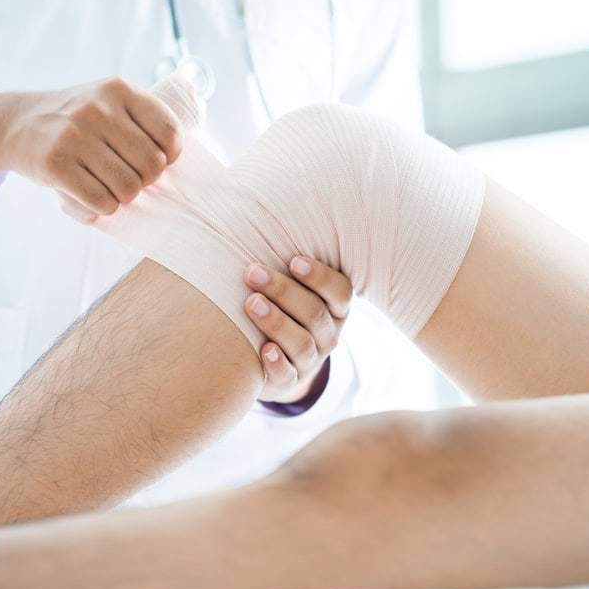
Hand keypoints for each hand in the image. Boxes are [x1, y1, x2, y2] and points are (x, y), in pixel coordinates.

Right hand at [0, 77, 183, 221]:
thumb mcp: (110, 102)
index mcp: (119, 90)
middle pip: (152, 166)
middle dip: (145, 181)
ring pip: (129, 189)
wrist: (18, 124)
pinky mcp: (56, 164)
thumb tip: (180, 160)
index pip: (170, 133)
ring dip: (124, 197)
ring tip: (109, 187)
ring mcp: (75, 135)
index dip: (171, 156)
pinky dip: (103, 208)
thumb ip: (145, 121)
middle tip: (129, 178)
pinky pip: (102, 202)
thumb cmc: (78, 121)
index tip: (157, 160)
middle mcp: (98, 108)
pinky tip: (93, 196)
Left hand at [244, 257, 352, 403]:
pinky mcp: (289, 381)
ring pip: (302, 343)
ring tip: (250, 304)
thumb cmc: (281, 308)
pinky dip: (277, 364)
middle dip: (284, 291)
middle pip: (315, 314)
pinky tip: (263, 350)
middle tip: (252, 273)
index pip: (340, 292)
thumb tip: (248, 207)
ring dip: (276, 322)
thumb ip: (284, 259)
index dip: (319, 277)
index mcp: (335, 307)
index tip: (293, 260)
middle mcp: (328, 334)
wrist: (277, 363)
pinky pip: (288, 375)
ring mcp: (311, 360)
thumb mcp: (291, 285)